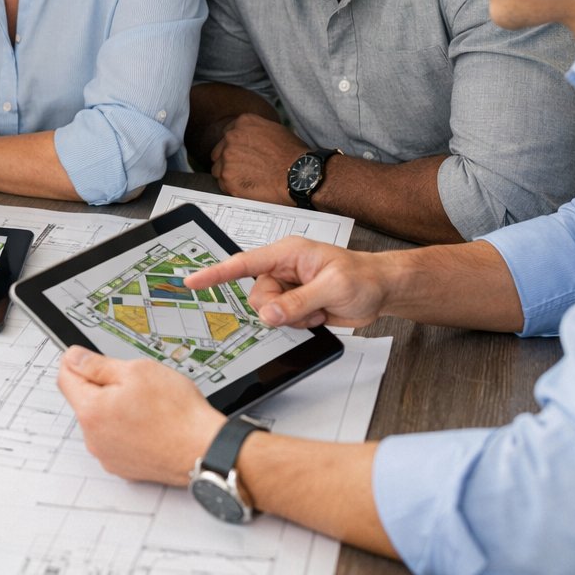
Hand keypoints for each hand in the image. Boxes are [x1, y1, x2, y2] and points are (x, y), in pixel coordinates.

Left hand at [56, 346, 226, 484]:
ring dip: (115, 410)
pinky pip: (115, 440)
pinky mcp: (123, 467)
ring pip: (101, 421)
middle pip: (85, 401)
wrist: (204, 449)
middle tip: (134, 384)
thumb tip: (73, 358)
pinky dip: (126, 430)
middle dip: (102, 388)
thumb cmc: (177, 413)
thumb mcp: (137, 371)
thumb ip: (98, 365)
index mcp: (92, 411)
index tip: (89, 358)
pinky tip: (149, 425)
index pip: (64, 378)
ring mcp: (108, 456)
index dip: (77, 362)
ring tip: (147, 407)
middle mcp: (94, 438)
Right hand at [185, 236, 390, 328]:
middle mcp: (284, 269)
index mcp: (287, 253)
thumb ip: (298, 301)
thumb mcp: (333, 288)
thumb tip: (269, 314)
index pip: (243, 263)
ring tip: (318, 308)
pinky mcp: (295, 304)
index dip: (216, 273)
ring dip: (293, 317)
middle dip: (278, 308)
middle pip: (256, 295)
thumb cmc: (363, 277)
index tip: (192, 280)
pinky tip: (318, 314)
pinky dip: (300, 322)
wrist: (382, 289)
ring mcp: (288, 287)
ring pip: (268, 311)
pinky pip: (282, 320)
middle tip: (308, 306)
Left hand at [210, 114, 307, 204]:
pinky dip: (233, 188)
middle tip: (245, 170)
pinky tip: (249, 187)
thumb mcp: (274, 130)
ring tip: (248, 180)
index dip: (234, 148)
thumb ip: (254, 132)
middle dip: (229, 161)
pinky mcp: (228, 178)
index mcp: (243, 123)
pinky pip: (223, 185)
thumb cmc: (293, 154)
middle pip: (219, 152)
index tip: (242, 156)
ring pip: (218, 169)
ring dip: (229, 175)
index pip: (226, 135)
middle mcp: (231, 137)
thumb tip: (248, 139)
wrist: (300, 174)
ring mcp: (227, 158)